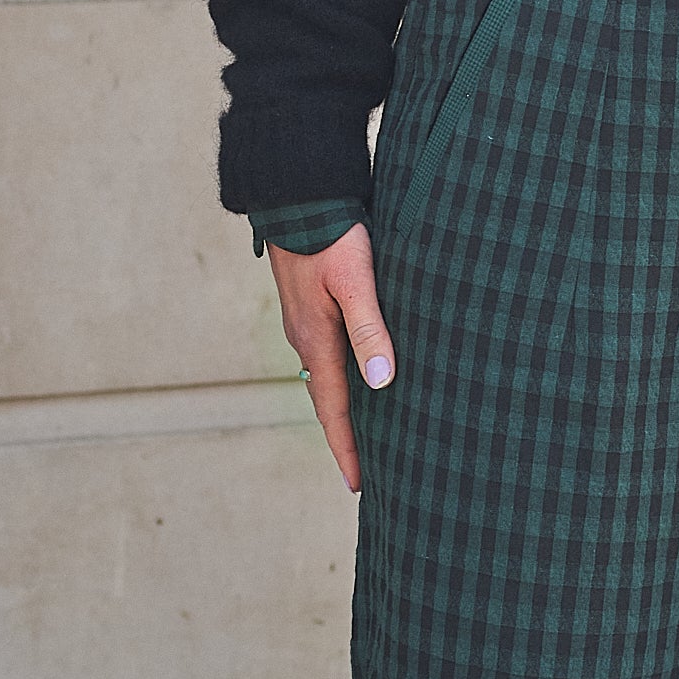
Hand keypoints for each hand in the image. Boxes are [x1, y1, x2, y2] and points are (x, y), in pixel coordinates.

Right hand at [271, 224, 394, 492]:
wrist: (299, 192)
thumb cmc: (332, 234)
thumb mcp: (356, 281)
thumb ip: (369, 329)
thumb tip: (379, 382)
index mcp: (316, 340)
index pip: (333, 409)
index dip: (348, 448)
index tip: (360, 485)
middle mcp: (307, 337)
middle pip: (328, 400)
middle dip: (347, 437)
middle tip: (368, 473)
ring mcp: (307, 321)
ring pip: (329, 376)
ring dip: (345, 407)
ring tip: (368, 434)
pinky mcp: (312, 304)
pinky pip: (330, 353)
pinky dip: (345, 377)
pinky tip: (362, 376)